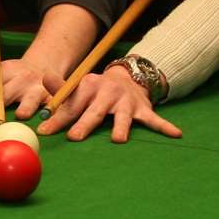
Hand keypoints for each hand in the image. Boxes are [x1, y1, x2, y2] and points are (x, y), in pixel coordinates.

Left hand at [0, 57, 54, 119]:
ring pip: (33, 98)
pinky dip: (51, 113)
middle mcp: (22, 79)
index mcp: (6, 72)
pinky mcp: (54, 98)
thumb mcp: (0, 73)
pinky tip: (48, 122)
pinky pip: (53, 107)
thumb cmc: (16, 78)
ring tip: (21, 115)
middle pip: (4, 94)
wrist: (47, 67)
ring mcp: (39, 89)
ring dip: (27, 106)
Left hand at [38, 64, 181, 142]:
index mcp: (87, 88)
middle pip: (94, 111)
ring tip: (118, 140)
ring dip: (120, 128)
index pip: (70, 105)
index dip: (57, 119)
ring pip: (122, 117)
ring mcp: (125, 102)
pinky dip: (164, 127)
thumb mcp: (77, 87)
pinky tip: (176, 134)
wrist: (127, 78)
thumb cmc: (95, 91)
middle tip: (74, 137)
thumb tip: (42, 79)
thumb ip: (60, 90)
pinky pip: (154, 120)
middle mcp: (106, 93)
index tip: (44, 132)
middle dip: (84, 124)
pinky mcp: (142, 110)